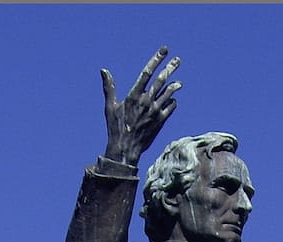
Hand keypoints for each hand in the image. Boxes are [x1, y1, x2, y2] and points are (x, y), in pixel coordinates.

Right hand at [101, 47, 180, 165]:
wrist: (125, 149)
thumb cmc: (115, 127)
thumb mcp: (110, 106)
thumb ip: (109, 87)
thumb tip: (103, 70)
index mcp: (134, 95)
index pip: (147, 73)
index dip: (156, 60)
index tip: (164, 51)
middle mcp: (146, 102)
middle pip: (161, 80)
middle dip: (170, 68)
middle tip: (177, 60)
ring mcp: (155, 112)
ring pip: (168, 94)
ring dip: (174, 86)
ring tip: (179, 82)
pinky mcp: (160, 122)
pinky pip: (170, 108)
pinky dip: (172, 102)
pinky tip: (173, 99)